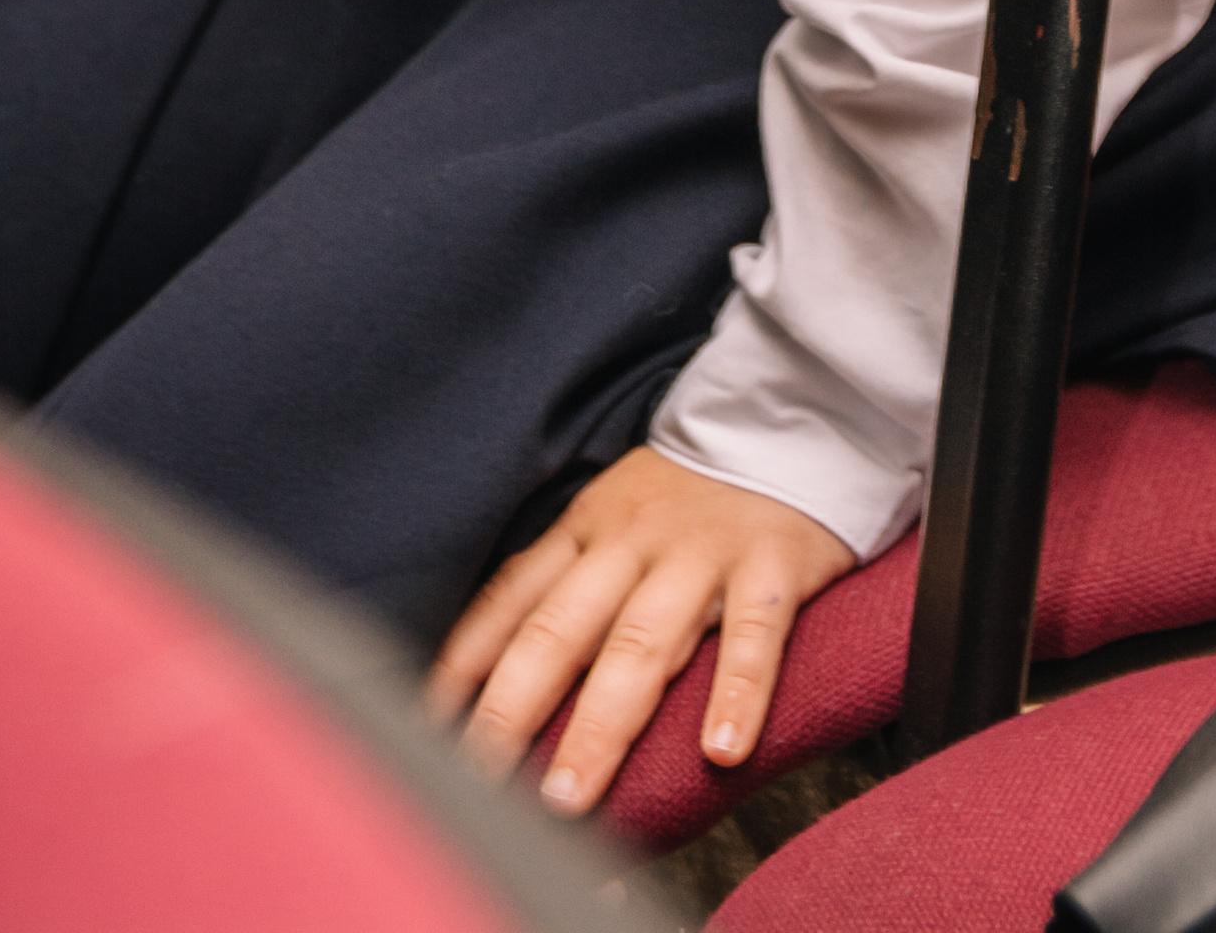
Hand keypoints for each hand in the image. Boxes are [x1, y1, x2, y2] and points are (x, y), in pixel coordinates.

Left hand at [429, 445, 851, 819]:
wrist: (787, 421)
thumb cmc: (687, 498)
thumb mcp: (613, 519)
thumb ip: (561, 582)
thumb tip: (481, 665)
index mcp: (589, 531)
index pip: (514, 599)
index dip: (466, 663)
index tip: (428, 726)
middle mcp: (634, 543)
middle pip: (563, 630)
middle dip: (515, 709)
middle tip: (482, 781)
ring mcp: (701, 553)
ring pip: (643, 641)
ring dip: (602, 723)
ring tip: (570, 793)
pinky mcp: (771, 565)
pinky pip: (754, 635)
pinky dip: (738, 692)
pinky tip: (720, 750)